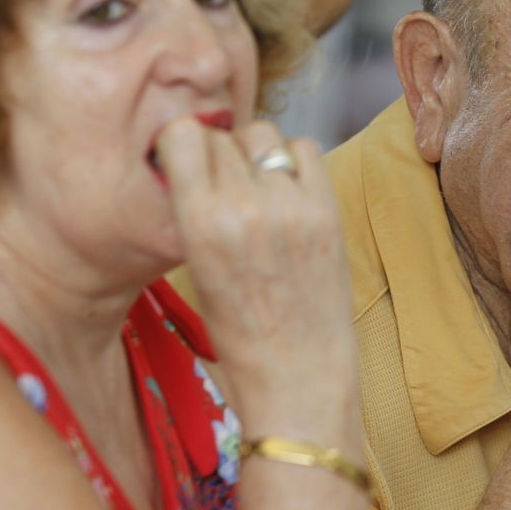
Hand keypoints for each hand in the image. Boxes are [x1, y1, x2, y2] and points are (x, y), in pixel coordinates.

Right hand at [156, 117, 353, 413]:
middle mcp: (245, 206)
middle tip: (224, 184)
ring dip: (255, 152)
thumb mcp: (196, 269)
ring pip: (263, 134)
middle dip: (217, 153)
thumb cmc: (239, 334)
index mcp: (200, 224)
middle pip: (222, 135)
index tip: (186, 162)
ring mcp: (292, 205)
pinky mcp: (328, 210)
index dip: (182, 144)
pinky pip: (306, 149)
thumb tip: (197, 160)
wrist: (298, 375)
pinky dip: (294, 160)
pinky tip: (288, 190)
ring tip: (257, 187)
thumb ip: (195, 211)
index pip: (182, 135)